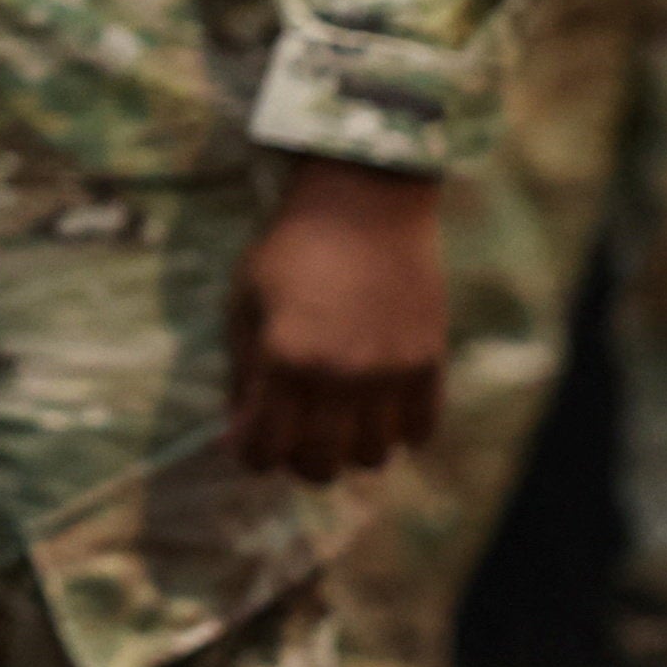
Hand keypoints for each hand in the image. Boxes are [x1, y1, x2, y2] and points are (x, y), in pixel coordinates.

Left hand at [227, 158, 445, 482]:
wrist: (363, 201)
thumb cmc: (290, 248)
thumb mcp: (244, 303)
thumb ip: (241, 375)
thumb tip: (237, 435)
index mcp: (283, 358)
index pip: (263, 450)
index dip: (251, 454)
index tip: (252, 442)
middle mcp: (338, 374)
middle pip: (319, 465)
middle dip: (297, 460)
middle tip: (294, 437)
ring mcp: (389, 372)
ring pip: (371, 457)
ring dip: (349, 448)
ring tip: (339, 420)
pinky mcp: (428, 362)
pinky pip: (419, 432)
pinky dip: (397, 431)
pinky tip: (379, 406)